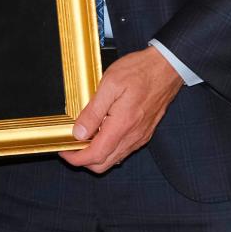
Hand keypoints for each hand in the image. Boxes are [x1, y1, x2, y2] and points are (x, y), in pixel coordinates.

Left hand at [60, 46, 182, 173]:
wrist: (166, 68)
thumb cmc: (139, 71)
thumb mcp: (109, 84)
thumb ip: (93, 111)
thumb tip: (78, 132)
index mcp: (122, 126)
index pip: (95, 155)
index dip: (76, 158)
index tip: (64, 151)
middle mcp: (133, 137)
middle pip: (104, 164)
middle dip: (84, 160)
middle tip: (70, 145)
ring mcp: (140, 136)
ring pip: (114, 158)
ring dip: (96, 154)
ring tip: (83, 136)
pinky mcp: (144, 133)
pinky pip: (124, 149)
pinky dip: (109, 147)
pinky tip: (101, 131)